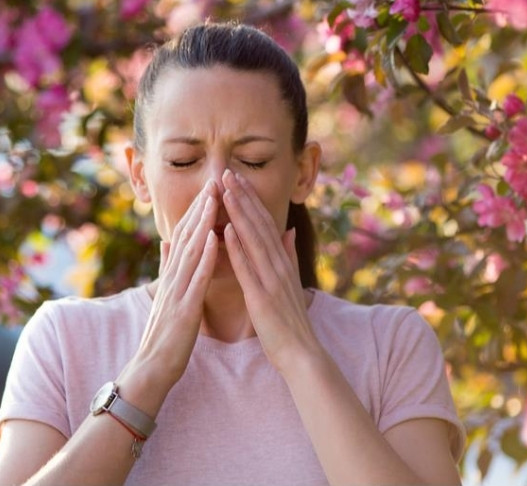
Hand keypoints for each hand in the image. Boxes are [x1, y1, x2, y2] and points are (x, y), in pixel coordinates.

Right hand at [127, 180, 219, 389]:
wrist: (151, 369)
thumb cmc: (164, 335)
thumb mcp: (166, 295)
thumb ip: (167, 268)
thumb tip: (166, 241)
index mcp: (172, 275)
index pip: (185, 236)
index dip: (197, 210)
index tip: (210, 187)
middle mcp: (172, 278)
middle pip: (187, 236)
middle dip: (200, 207)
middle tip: (213, 180)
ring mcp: (176, 292)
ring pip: (190, 250)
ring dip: (202, 222)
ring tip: (214, 198)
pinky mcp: (184, 309)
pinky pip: (196, 278)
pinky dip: (205, 256)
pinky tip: (214, 237)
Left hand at [221, 169, 323, 374]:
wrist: (301, 354)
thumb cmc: (290, 321)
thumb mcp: (290, 281)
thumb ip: (288, 254)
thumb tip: (287, 230)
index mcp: (281, 261)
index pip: (264, 223)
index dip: (250, 199)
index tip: (236, 178)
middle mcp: (278, 264)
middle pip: (258, 224)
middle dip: (242, 196)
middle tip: (227, 172)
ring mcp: (271, 279)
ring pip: (253, 239)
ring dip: (238, 213)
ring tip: (225, 190)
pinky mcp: (261, 296)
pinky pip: (247, 268)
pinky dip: (237, 247)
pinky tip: (226, 229)